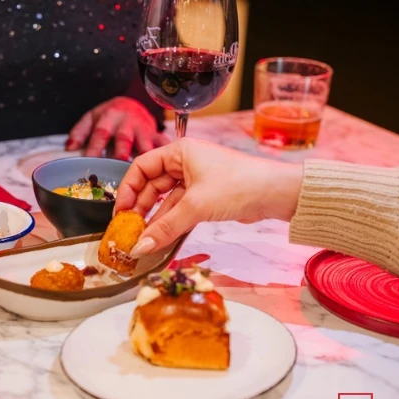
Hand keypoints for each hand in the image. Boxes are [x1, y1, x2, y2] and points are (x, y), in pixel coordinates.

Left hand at [67, 96, 169, 158]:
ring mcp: (144, 128)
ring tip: (146, 170)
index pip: (100, 132)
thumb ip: (80, 131)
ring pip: (146, 142)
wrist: (132, 103)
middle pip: (124, 138)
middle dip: (122, 152)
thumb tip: (69, 147)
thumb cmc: (110, 115)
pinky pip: (164, 143)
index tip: (89, 161)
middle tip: (120, 167)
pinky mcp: (157, 134)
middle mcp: (127, 122)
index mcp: (109, 117)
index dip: (95, 146)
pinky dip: (166, 152)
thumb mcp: (92, 117)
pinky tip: (168, 162)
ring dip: (145, 156)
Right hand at [113, 138, 303, 256]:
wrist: (277, 194)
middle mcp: (185, 162)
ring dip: (155, 219)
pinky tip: (161, 238)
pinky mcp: (206, 196)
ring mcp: (196, 180)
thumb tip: (139, 247)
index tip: (121, 213)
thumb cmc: (239, 185)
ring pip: (165, 200)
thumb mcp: (196, 206)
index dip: (128, 190)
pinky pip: (179, 209)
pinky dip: (170, 223)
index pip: (141, 167)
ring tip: (144, 239)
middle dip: (141, 208)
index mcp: (179, 151)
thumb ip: (164, 228)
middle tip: (130, 230)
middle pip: (151, 185)